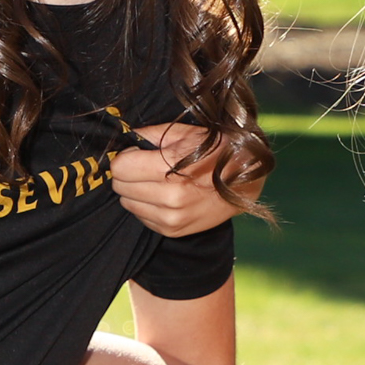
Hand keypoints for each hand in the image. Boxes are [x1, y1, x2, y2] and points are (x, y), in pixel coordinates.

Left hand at [110, 122, 236, 236]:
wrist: (244, 182)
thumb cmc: (214, 151)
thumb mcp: (184, 133)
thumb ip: (149, 136)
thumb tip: (124, 141)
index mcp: (170, 168)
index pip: (120, 167)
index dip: (125, 157)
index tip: (136, 154)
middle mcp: (170, 197)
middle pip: (120, 186)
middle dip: (128, 174)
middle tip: (146, 167)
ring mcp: (171, 218)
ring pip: (127, 203)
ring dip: (136, 191)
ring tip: (158, 182)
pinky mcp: (172, 230)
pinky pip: (141, 217)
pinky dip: (147, 205)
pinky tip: (164, 196)